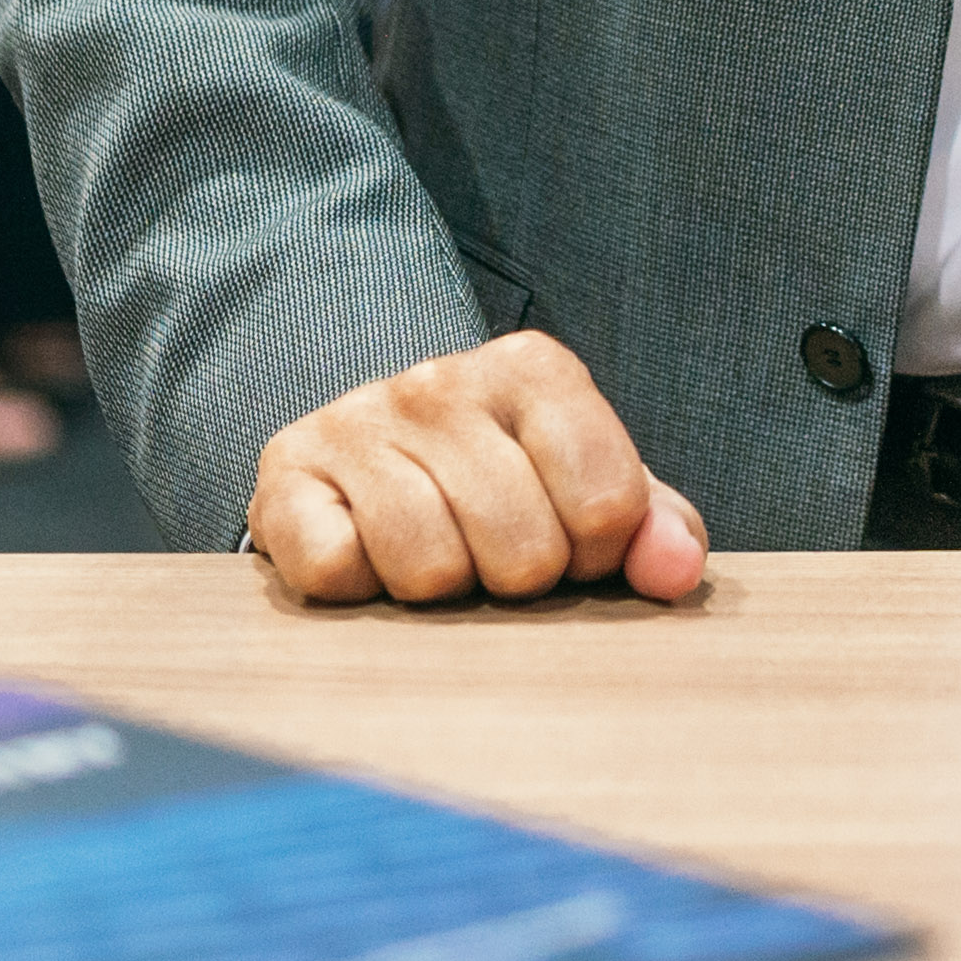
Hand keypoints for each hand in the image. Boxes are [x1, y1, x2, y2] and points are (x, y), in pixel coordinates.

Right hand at [248, 328, 709, 608]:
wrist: (369, 463)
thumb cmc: (504, 485)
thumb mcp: (590, 492)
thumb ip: (654, 529)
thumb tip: (675, 573)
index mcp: (535, 369)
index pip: (609, 504)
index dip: (598, 554)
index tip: (574, 545)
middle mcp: (442, 380)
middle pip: (523, 551)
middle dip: (519, 580)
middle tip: (495, 556)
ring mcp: (358, 420)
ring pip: (429, 568)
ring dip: (440, 591)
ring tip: (437, 553)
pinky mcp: (285, 474)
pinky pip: (337, 569)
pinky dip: (359, 587)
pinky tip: (368, 553)